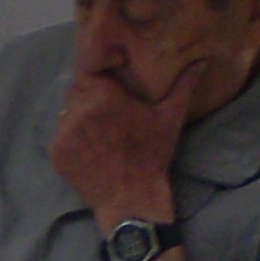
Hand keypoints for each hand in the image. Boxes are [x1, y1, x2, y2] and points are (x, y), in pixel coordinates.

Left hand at [48, 68, 198, 242]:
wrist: (131, 200)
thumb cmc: (152, 156)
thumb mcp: (170, 118)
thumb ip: (184, 85)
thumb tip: (203, 60)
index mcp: (103, 96)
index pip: (90, 71)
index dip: (100, 77)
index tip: (110, 86)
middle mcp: (78, 110)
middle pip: (78, 91)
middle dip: (91, 97)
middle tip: (108, 113)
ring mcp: (64, 132)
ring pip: (68, 112)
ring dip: (80, 117)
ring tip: (99, 132)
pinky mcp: (56, 152)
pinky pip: (61, 135)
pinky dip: (72, 139)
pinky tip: (90, 148)